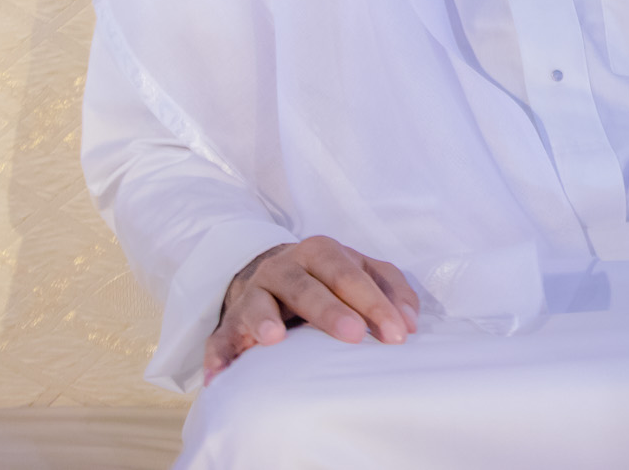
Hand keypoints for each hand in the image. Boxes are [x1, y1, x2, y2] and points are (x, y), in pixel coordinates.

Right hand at [205, 236, 419, 383]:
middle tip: (354, 334)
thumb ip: (391, 288)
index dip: (376, 305)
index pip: (351, 277)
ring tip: (274, 339)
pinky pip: (219, 339)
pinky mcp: (229, 323)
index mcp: (321, 252)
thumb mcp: (362, 272)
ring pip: (258, 305)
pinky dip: (217, 356)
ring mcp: (253, 294)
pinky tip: (218, 375)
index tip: (398, 335)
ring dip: (264, 321)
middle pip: (307, 287)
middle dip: (330, 311)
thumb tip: (411, 323)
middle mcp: (284, 268)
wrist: (273, 274)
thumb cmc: (328, 278)